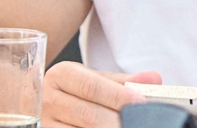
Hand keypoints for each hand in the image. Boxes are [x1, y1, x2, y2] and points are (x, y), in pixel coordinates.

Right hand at [42, 61, 161, 127]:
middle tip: (139, 122)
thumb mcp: (94, 79)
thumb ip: (123, 81)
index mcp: (61, 74)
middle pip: (89, 115)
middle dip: (117, 120)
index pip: (93, 87)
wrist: (42, 103)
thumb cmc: (74, 91)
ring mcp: (44, 122)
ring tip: (127, 127)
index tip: (142, 103)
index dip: (119, 97)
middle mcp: (48, 98)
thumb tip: (154, 79)